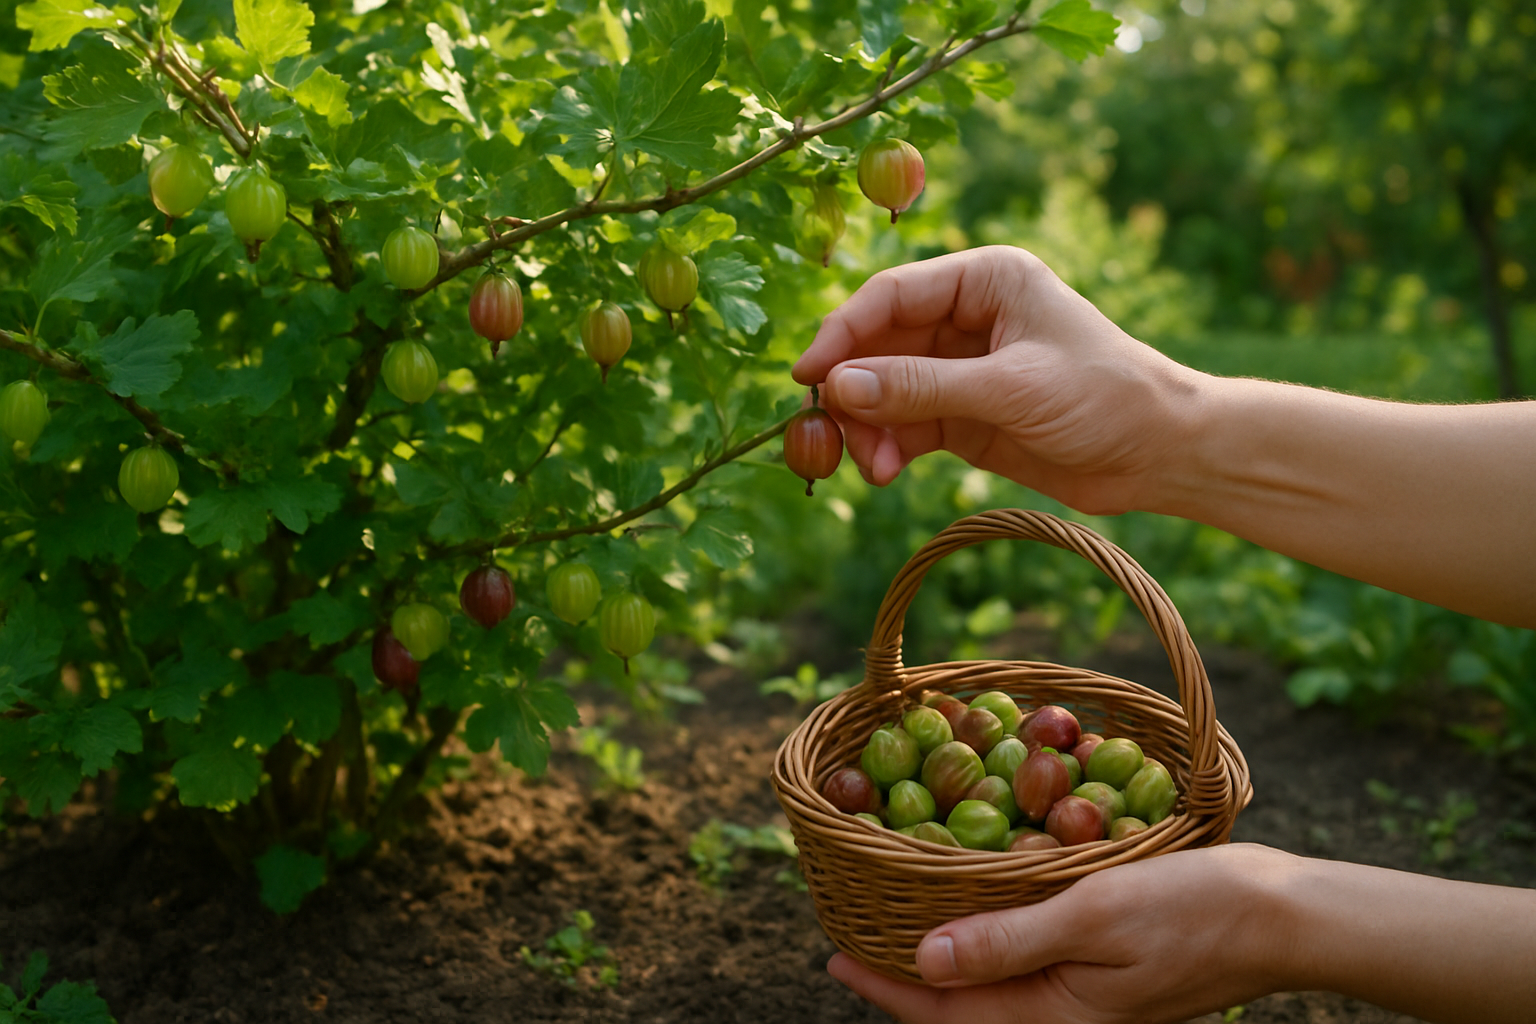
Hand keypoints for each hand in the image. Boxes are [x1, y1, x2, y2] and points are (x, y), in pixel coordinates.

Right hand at [792, 246, 1203, 514]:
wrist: (1161, 454)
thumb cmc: (1105, 397)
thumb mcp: (1011, 389)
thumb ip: (923, 387)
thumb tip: (838, 388)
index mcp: (987, 279)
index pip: (892, 295)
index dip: (843, 333)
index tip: (807, 375)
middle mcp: (968, 316)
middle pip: (879, 345)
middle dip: (853, 391)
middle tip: (831, 436)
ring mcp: (962, 367)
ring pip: (885, 389)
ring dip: (868, 428)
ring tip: (874, 467)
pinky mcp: (964, 415)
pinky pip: (905, 425)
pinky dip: (888, 448)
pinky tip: (886, 473)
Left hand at [826, 844, 1289, 1023]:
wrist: (1282, 917)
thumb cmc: (1192, 908)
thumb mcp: (1094, 913)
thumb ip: (1008, 941)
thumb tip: (924, 958)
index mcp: (1057, 1018)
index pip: (948, 1011)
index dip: (885, 985)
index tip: (832, 956)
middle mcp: (1066, 1020)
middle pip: (964, 1011)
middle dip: (905, 982)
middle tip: (851, 943)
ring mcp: (1087, 1004)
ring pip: (992, 994)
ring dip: (943, 966)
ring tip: (896, 932)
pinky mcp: (1104, 981)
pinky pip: (1026, 975)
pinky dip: (987, 952)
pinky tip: (973, 919)